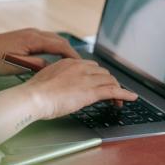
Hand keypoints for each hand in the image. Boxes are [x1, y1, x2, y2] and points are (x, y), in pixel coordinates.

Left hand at [0, 28, 81, 75]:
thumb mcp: (16, 66)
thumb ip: (36, 65)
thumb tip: (52, 68)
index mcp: (33, 39)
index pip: (61, 46)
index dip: (74, 56)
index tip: (82, 66)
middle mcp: (33, 33)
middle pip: (60, 40)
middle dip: (71, 53)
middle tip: (80, 66)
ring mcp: (28, 33)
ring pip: (53, 39)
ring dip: (63, 50)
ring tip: (70, 63)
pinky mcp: (24, 36)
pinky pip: (45, 40)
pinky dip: (54, 48)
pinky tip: (54, 58)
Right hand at [21, 58, 137, 119]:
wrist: (33, 98)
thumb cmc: (35, 93)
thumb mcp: (47, 79)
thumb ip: (59, 79)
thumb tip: (62, 86)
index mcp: (69, 63)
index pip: (91, 67)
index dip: (99, 77)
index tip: (101, 83)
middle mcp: (80, 67)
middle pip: (103, 73)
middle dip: (109, 83)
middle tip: (111, 94)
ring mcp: (86, 79)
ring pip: (110, 81)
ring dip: (118, 90)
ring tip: (119, 100)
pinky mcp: (91, 91)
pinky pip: (114, 91)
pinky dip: (125, 94)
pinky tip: (131, 98)